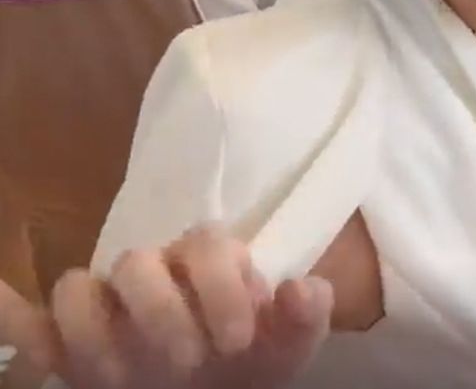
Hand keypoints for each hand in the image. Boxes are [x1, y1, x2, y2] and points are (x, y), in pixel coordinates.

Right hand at [0, 225, 332, 388]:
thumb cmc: (248, 368)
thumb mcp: (285, 350)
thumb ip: (304, 318)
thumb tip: (303, 289)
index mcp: (205, 263)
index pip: (205, 243)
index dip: (221, 287)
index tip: (237, 340)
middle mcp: (151, 273)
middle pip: (136, 261)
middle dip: (160, 312)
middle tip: (185, 362)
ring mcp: (104, 306)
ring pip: (76, 286)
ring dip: (94, 333)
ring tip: (123, 379)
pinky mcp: (65, 342)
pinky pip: (29, 319)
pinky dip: (15, 318)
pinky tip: (14, 321)